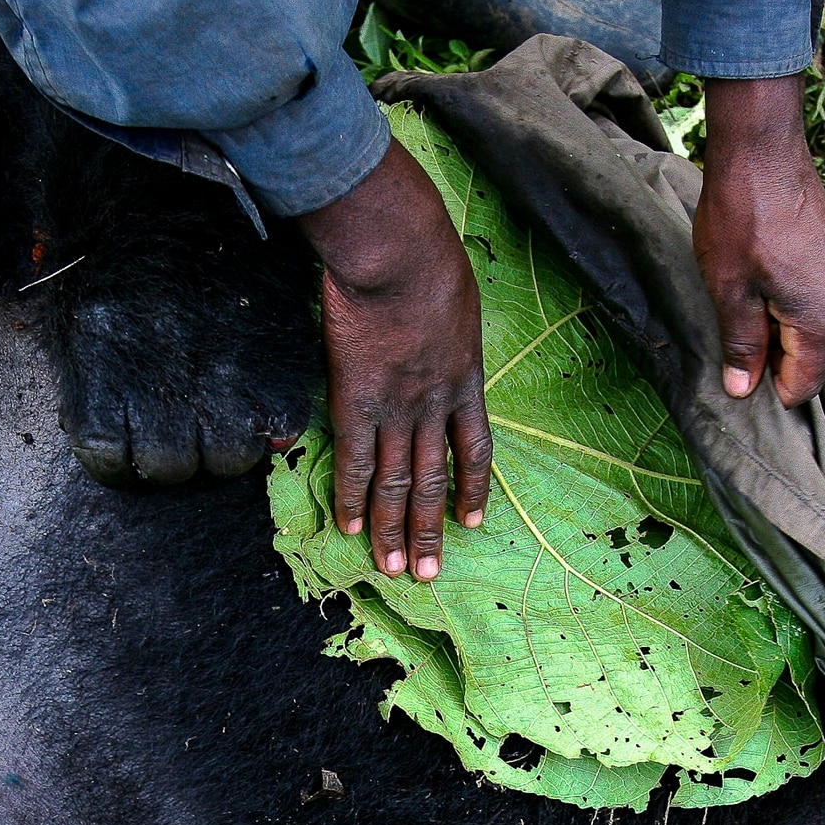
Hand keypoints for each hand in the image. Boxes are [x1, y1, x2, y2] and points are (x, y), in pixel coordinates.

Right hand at [295, 139, 489, 579]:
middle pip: (435, 479)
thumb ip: (449, 326)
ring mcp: (397, 407)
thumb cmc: (428, 255)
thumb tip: (440, 323)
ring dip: (394, 528)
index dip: (472, 489)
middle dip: (430, 530)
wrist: (397, 252)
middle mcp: (435, 404)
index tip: (470, 521)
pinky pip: (356, 460)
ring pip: (398, 481)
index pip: (474, 448)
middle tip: (427, 572)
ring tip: (393, 568)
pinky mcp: (355, 400)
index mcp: (466, 378)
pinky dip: (354, 496)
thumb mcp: (458, 296)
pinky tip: (351, 527)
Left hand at [694, 75, 824, 406]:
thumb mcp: (730, 291)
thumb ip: (742, 344)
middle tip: (733, 339)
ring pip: (810, 324)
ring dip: (777, 326)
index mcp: (823, 317)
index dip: (771, 390)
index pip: (806, 384)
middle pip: (811, 355)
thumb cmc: (742, 220)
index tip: (740, 377)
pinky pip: (812, 297)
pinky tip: (757, 282)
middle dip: (774, 357)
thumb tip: (744, 389)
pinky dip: (786, 302)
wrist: (762, 150)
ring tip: (741, 304)